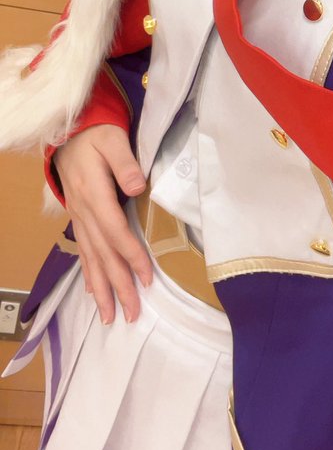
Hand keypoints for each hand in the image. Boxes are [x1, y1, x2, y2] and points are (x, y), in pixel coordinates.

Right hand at [54, 124, 152, 324]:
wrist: (68, 132)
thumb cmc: (96, 134)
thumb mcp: (113, 139)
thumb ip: (125, 162)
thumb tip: (138, 188)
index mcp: (94, 194)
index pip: (115, 231)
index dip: (131, 255)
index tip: (147, 278)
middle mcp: (83, 211)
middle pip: (102, 254)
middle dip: (118, 285)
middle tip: (132, 314)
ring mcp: (78, 218)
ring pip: (90, 259)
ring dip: (102, 289)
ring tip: (110, 317)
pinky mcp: (78, 219)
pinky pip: (82, 252)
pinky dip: (89, 274)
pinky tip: (95, 293)